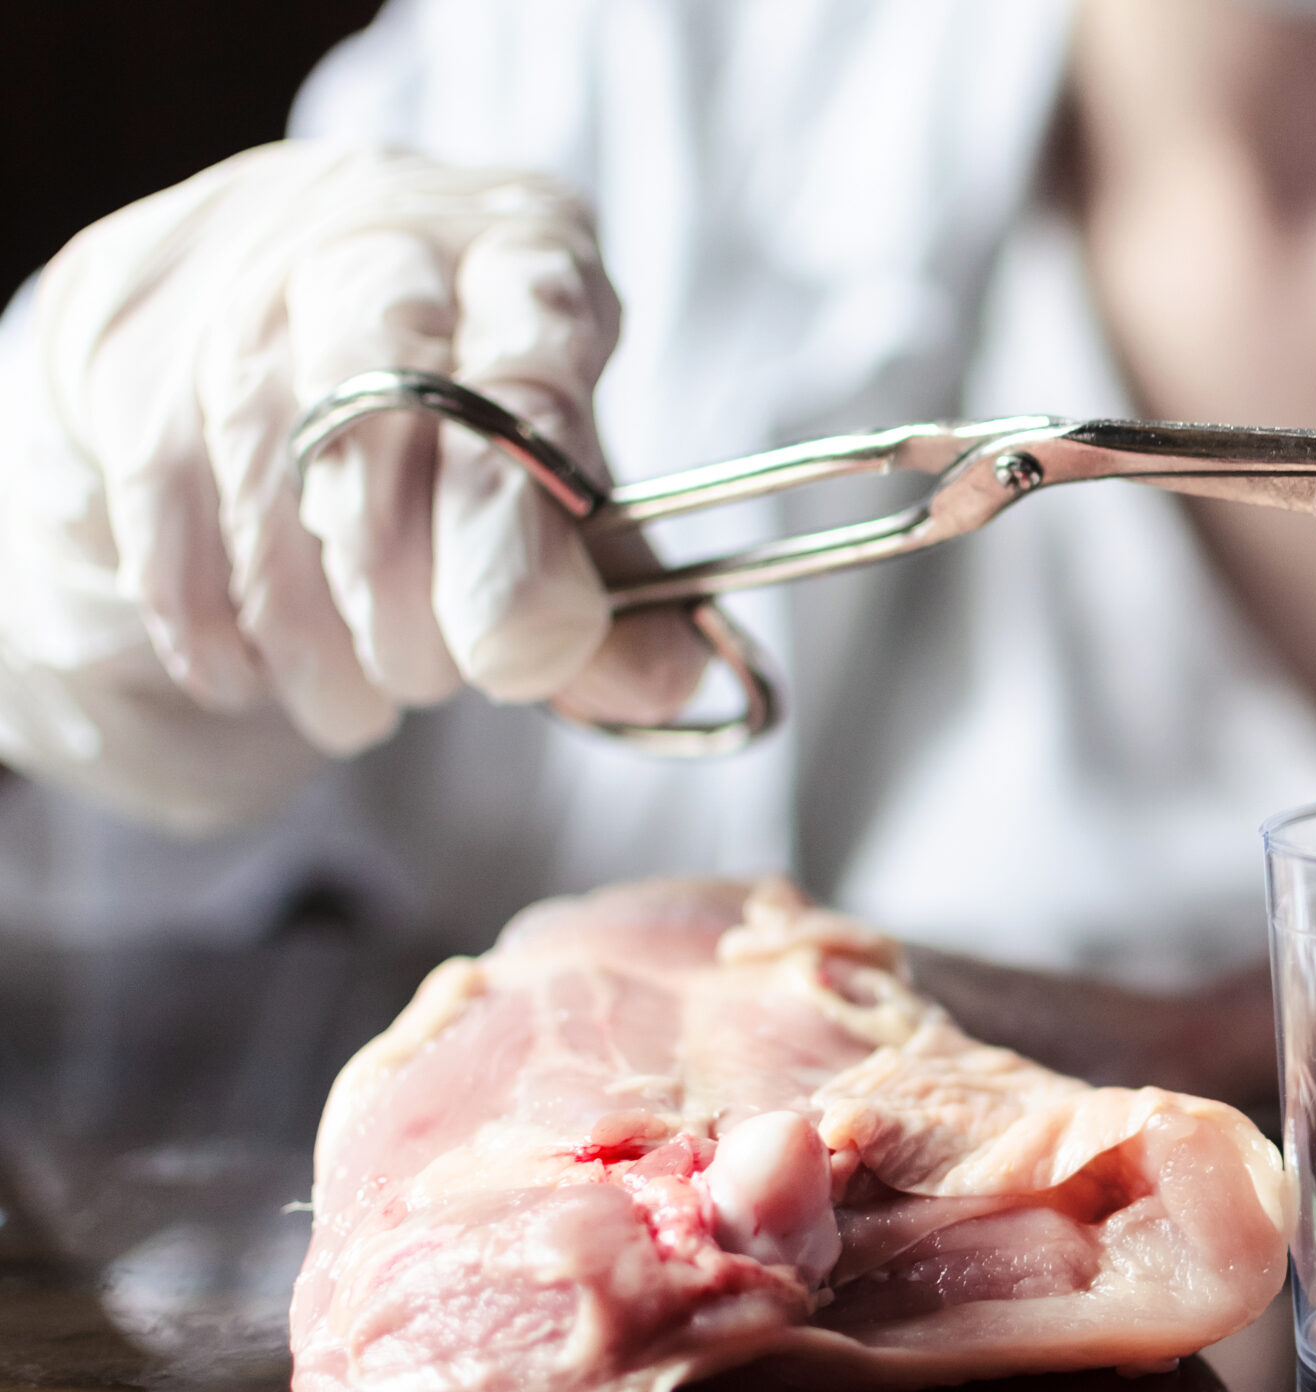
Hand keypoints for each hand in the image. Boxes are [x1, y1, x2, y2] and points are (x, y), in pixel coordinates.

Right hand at [0, 141, 703, 831]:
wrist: (283, 301)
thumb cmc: (465, 403)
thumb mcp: (568, 472)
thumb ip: (618, 588)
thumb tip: (656, 682)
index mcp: (525, 252)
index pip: (528, 363)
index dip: (517, 523)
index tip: (520, 652)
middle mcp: (381, 233)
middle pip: (379, 402)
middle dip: (404, 582)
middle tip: (432, 682)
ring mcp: (240, 272)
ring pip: (263, 460)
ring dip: (310, 626)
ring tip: (354, 707)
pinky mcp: (131, 336)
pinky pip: (160, 496)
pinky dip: (208, 614)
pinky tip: (252, 674)